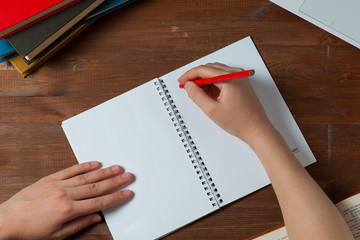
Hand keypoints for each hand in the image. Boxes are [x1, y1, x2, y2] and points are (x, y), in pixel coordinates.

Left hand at [0, 161, 132, 239]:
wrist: (6, 221)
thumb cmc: (30, 232)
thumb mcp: (57, 235)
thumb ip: (79, 224)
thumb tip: (96, 217)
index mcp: (69, 210)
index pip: (99, 202)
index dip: (115, 197)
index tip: (126, 193)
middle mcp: (65, 195)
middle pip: (96, 187)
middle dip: (115, 181)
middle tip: (128, 176)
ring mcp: (58, 184)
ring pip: (86, 177)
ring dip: (103, 172)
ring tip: (116, 167)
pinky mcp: (50, 178)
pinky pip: (70, 170)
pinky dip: (84, 166)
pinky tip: (95, 163)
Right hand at [178, 63, 272, 144]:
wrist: (257, 129)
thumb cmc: (240, 122)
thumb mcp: (212, 111)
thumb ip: (197, 96)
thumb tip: (189, 86)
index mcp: (229, 79)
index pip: (203, 70)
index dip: (189, 75)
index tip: (181, 81)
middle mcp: (236, 74)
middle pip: (210, 68)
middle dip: (196, 77)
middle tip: (187, 88)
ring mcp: (241, 77)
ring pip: (216, 72)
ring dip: (205, 80)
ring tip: (199, 95)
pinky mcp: (242, 82)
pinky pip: (224, 77)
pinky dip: (214, 83)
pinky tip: (210, 95)